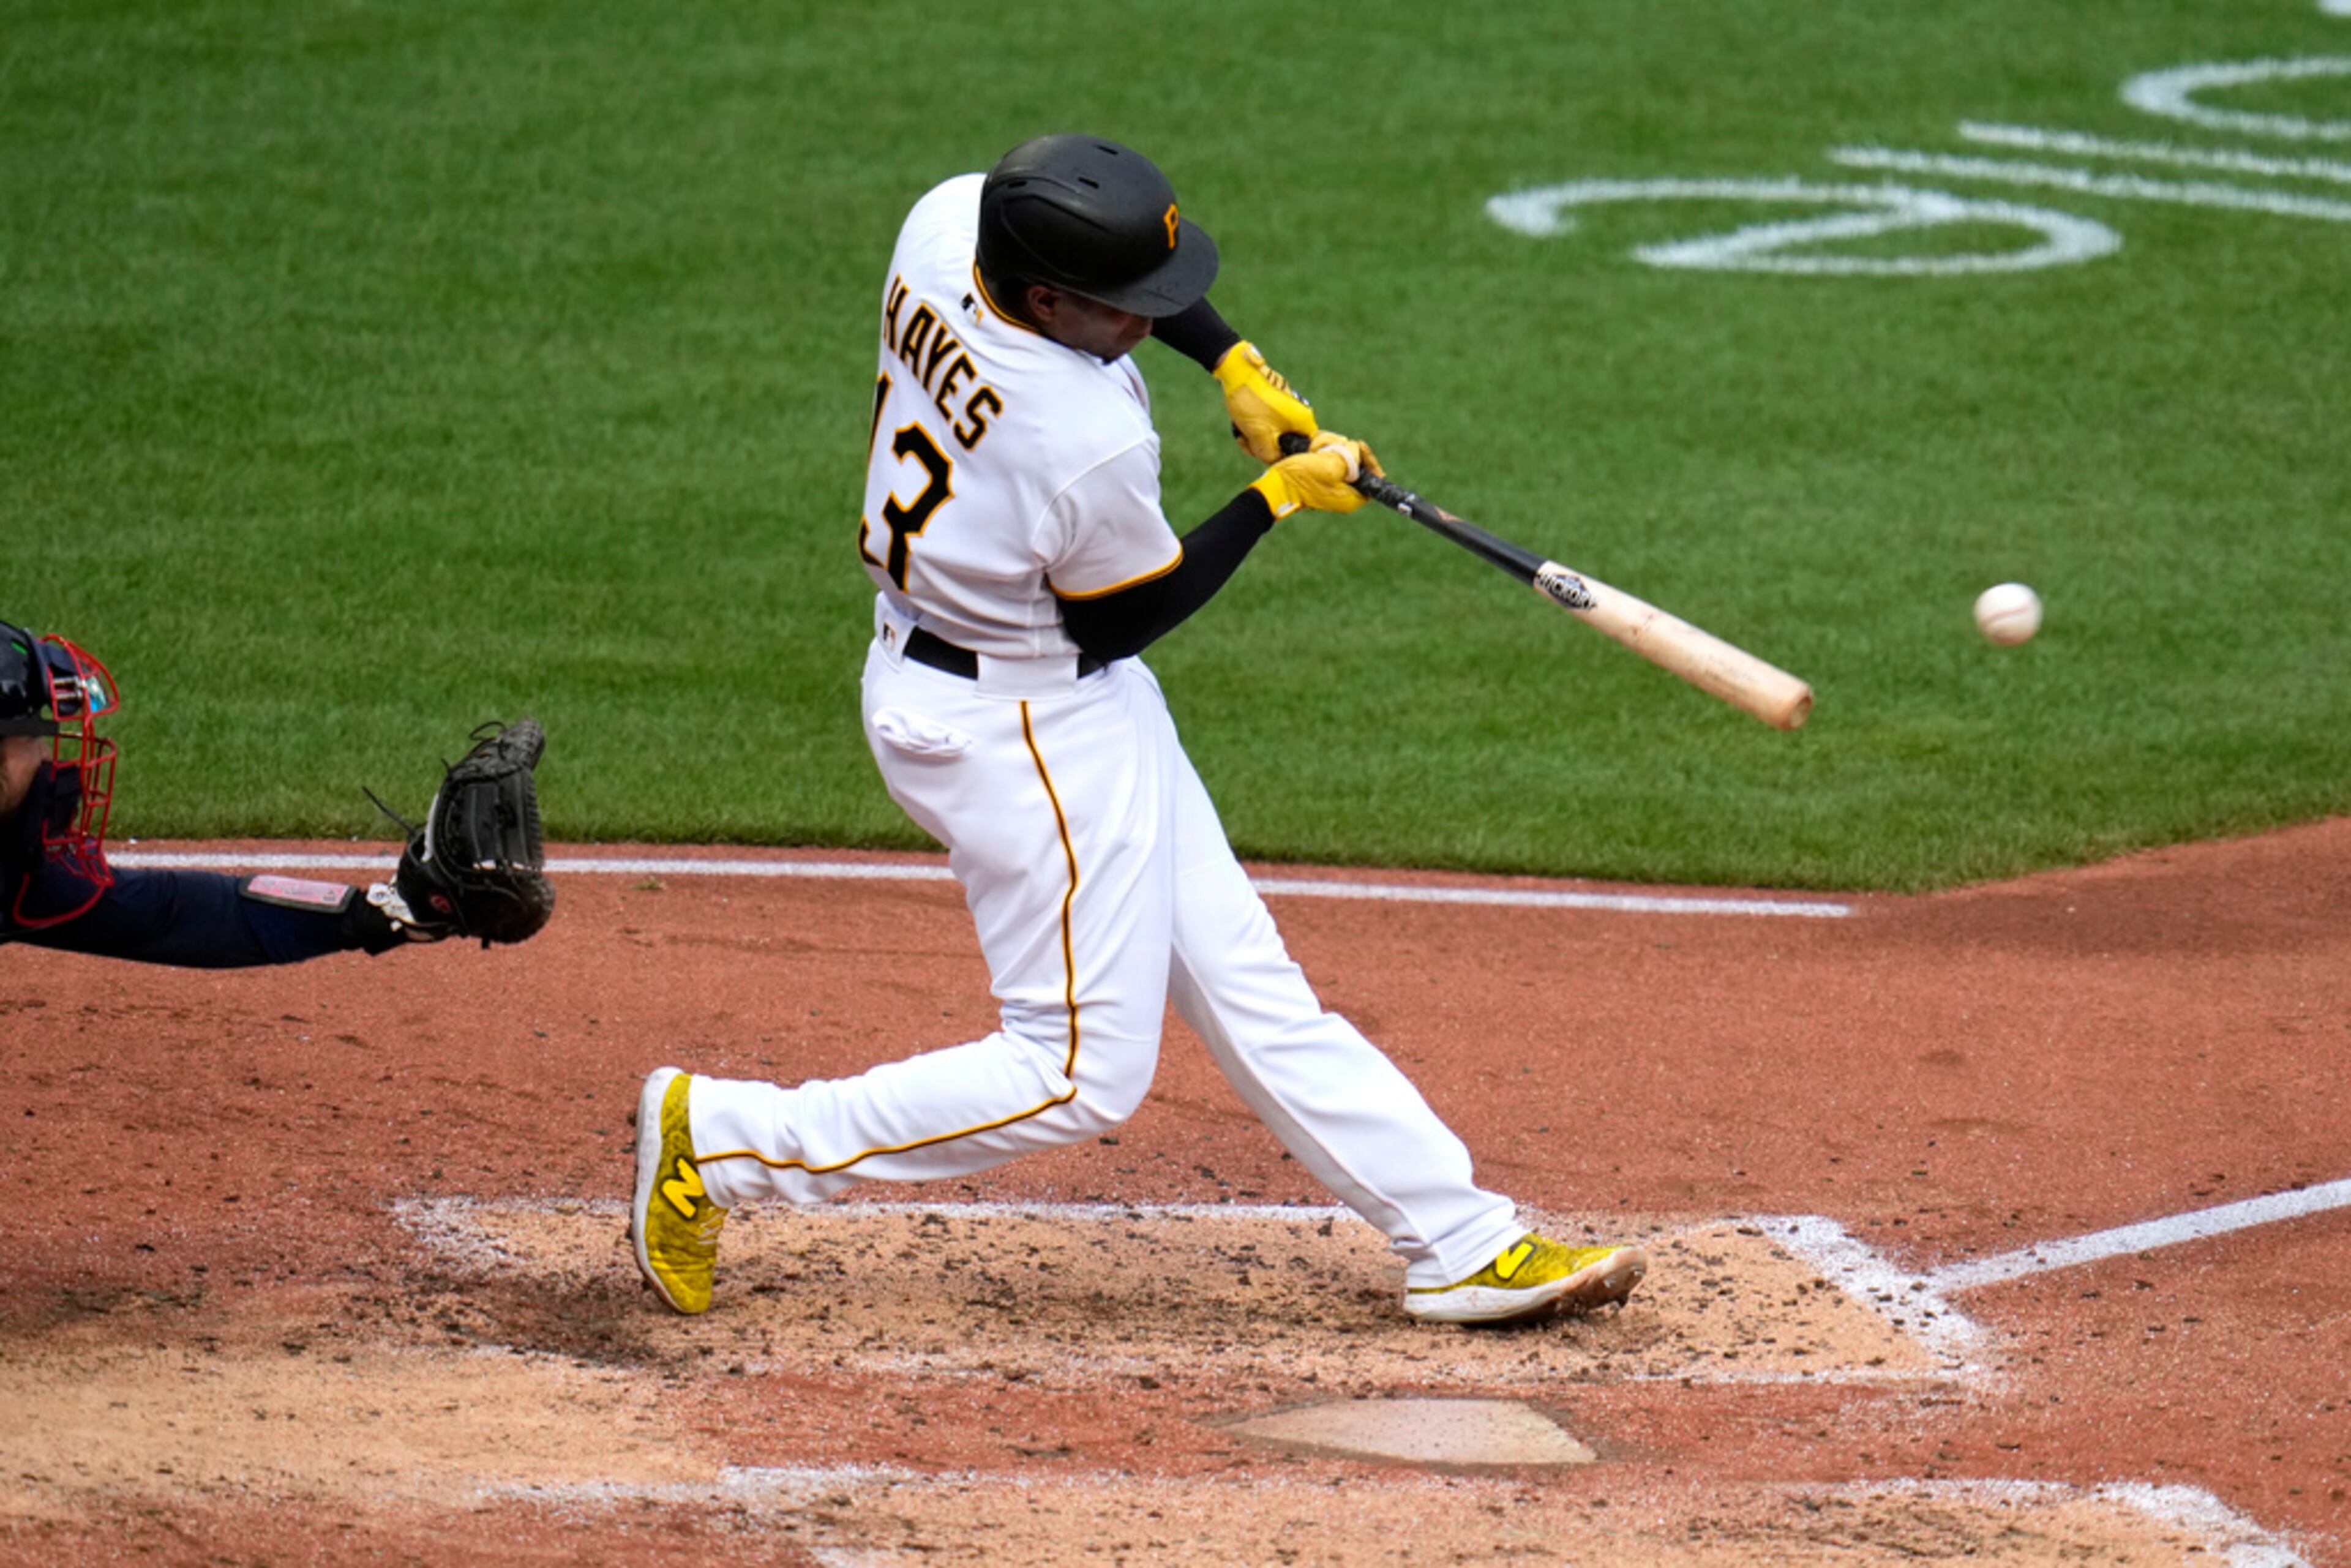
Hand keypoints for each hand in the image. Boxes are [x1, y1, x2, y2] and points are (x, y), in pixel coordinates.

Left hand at [1213, 341, 1315, 463]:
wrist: (1237, 371)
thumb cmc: (1252, 401)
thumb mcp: (1259, 435)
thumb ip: (1270, 454)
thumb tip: (1276, 462)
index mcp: (1303, 421)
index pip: (1300, 450)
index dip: (1282, 457)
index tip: (1265, 454)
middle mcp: (1299, 413)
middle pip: (1284, 444)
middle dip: (1262, 447)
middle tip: (1247, 440)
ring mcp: (1287, 408)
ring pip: (1272, 434)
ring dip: (1254, 438)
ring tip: (1240, 431)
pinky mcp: (1274, 403)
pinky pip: (1266, 423)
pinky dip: (1253, 427)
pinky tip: (1240, 424)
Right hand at [1249, 430, 1382, 518]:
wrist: (1274, 486)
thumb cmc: (1300, 478)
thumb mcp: (1330, 464)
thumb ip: (1351, 458)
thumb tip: (1357, 450)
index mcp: (1353, 497)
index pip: (1374, 476)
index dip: (1369, 458)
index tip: (1358, 446)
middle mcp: (1345, 493)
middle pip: (1357, 462)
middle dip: (1342, 449)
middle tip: (1327, 449)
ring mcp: (1332, 484)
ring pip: (1340, 456)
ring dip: (1328, 446)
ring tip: (1313, 450)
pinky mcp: (1321, 477)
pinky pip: (1328, 458)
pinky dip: (1321, 450)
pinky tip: (1309, 451)